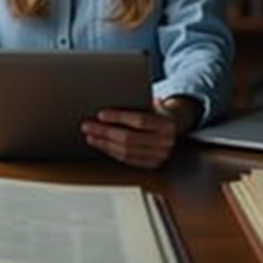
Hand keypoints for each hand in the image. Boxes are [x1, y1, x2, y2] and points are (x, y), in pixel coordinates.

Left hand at [81, 97, 200, 168]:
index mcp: (167, 123)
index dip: (119, 118)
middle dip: (105, 132)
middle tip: (87, 126)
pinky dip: (111, 152)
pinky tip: (101, 144)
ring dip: (104, 144)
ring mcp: (160, 156)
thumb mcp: (152, 103)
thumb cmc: (157, 111)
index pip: (140, 120)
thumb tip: (110, 97)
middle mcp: (166, 141)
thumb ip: (136, 102)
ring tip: (90, 136)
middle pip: (129, 138)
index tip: (100, 114)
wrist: (175, 126)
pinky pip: (127, 160)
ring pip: (126, 151)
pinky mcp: (152, 165)